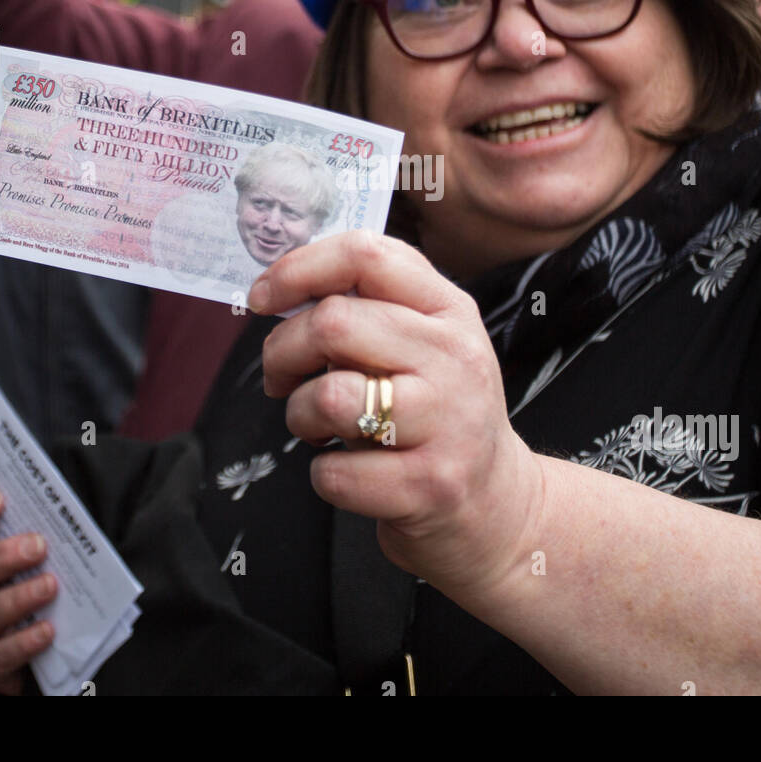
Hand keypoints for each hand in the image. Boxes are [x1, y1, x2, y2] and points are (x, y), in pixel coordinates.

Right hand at [0, 488, 57, 694]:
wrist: (27, 651)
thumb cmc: (35, 586)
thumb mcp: (36, 559)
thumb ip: (47, 536)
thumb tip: (77, 519)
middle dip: (5, 556)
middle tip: (39, 546)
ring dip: (18, 598)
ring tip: (50, 587)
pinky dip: (24, 643)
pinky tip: (48, 632)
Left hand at [249, 232, 545, 601]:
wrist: (498, 506)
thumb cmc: (437, 415)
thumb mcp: (425, 343)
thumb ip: (370, 306)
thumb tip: (281, 287)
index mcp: (449, 309)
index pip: (365, 255)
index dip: (298, 269)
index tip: (263, 296)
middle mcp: (455, 357)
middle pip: (333, 322)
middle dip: (282, 353)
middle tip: (282, 378)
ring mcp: (448, 423)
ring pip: (330, 396)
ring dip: (299, 415)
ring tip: (318, 426)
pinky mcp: (430, 486)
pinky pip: (334, 472)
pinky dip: (325, 475)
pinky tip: (353, 472)